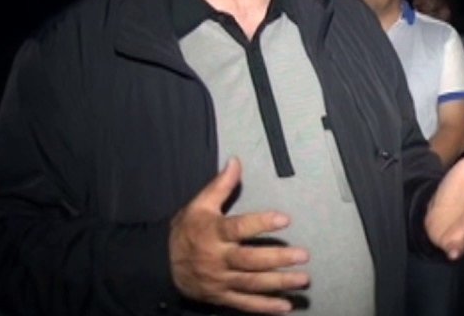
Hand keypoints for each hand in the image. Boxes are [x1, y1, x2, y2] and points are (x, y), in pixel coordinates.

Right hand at [169, 157, 309, 313]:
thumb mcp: (199, 204)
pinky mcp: (221, 296)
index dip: (262, 223)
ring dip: (279, 283)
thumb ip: (221, 184)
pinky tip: (285, 306)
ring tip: (302, 279)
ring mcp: (220, 280)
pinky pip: (244, 304)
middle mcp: (217, 258)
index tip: (285, 219)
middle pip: (250, 260)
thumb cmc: (186, 230)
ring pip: (252, 283)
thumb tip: (236, 161)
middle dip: (277, 258)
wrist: (161, 263)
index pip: (239, 227)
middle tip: (303, 255)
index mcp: (213, 232)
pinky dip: (265, 307)